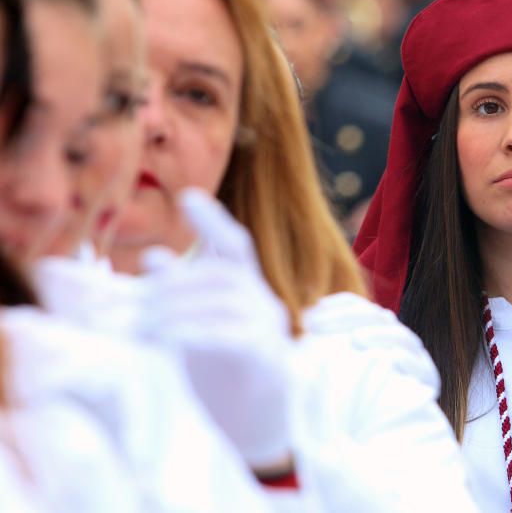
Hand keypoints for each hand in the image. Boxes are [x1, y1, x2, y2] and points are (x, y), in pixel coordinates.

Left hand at [139, 188, 292, 469]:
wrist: (257, 431)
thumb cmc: (225, 379)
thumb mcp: (196, 332)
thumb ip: (180, 298)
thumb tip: (154, 255)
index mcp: (246, 293)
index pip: (234, 246)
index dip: (212, 220)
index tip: (187, 195)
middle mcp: (264, 304)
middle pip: (219, 276)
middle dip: (171, 284)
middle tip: (125, 304)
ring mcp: (271, 330)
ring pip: (224, 302)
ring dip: (176, 309)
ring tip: (137, 326)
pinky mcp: (270, 359)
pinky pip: (234, 336)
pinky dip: (198, 332)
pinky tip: (169, 339)